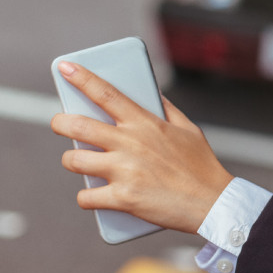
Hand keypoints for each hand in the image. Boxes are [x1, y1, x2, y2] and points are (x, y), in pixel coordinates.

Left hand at [50, 61, 232, 233]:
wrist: (213, 204)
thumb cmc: (202, 166)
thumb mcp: (188, 129)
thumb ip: (167, 109)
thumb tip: (151, 92)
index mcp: (145, 123)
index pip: (106, 93)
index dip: (82, 78)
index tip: (65, 67)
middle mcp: (130, 143)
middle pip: (77, 125)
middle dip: (60, 122)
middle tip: (60, 124)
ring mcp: (124, 171)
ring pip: (74, 161)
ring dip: (72, 161)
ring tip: (80, 163)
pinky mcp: (123, 198)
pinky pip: (86, 197)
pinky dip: (87, 198)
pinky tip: (93, 197)